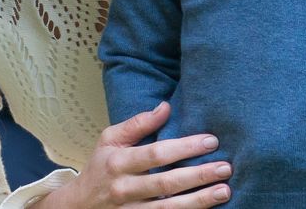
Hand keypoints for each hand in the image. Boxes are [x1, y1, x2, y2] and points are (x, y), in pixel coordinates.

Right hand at [39, 103, 230, 207]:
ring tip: (224, 191)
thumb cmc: (100, 167)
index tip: (210, 141)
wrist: (80, 205)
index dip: (185, 147)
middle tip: (225, 167)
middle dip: (199, 175)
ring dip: (200, 200)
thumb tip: (165, 107)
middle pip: (166, 183)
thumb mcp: (110, 140)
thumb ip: (137, 124)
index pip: (156, 153)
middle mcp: (124, 188)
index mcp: (118, 162)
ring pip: (170, 208)